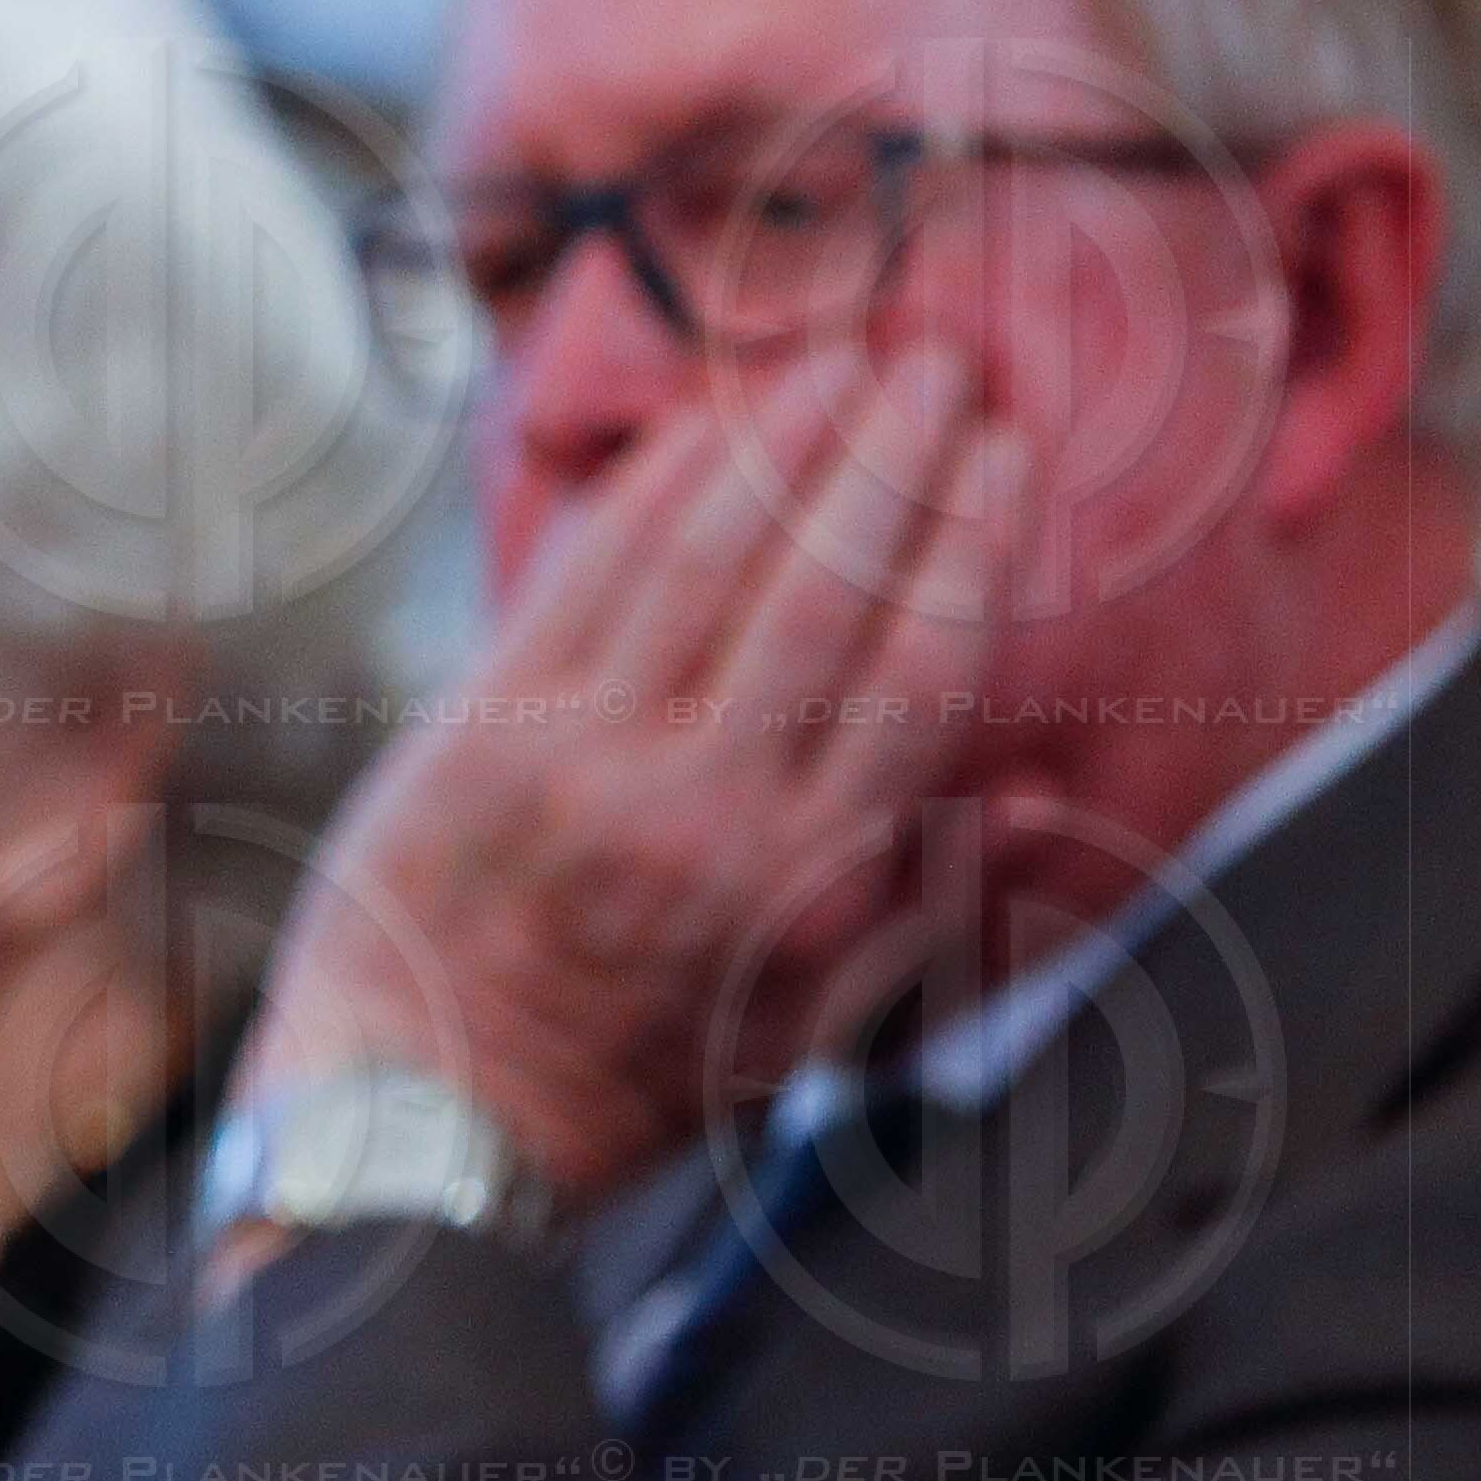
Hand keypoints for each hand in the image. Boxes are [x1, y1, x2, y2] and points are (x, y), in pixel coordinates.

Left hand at [231, 342, 1029, 1207]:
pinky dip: (652, 490)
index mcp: (807, 880)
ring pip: (703, 562)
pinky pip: (582, 580)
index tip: (1003, 452)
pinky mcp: (480, 734)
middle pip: (823, 588)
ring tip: (837, 360)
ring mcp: (585, 766)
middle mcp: (705, 810)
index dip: (968, 542)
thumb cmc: (636, 1074)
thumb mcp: (810, 1024)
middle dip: (889, 458)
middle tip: (935, 362)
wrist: (430, 1120)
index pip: (919, 671)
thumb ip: (926, 899)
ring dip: (779, 444)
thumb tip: (1051, 797)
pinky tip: (704, 427)